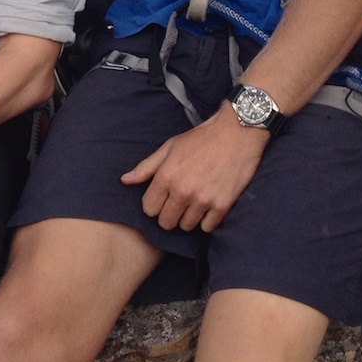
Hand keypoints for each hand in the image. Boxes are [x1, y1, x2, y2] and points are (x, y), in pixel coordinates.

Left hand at [121, 107, 268, 232]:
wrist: (237, 133)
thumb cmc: (201, 138)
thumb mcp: (170, 147)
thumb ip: (147, 167)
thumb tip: (125, 181)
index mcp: (167, 176)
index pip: (149, 209)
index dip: (154, 205)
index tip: (162, 199)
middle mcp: (183, 191)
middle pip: (166, 222)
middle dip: (169, 215)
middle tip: (178, 203)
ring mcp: (203, 200)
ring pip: (186, 227)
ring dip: (188, 218)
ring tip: (194, 203)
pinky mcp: (222, 205)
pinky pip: (207, 227)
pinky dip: (207, 220)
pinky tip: (208, 206)